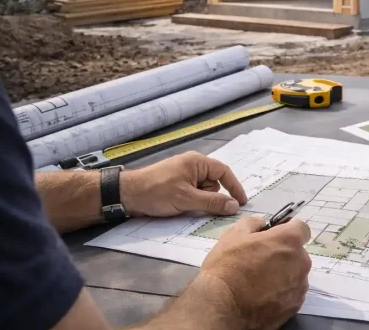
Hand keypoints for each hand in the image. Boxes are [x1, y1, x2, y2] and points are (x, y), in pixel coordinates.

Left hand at [120, 151, 247, 216]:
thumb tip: (234, 206)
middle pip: (214, 183)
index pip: (224, 172)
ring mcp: (184, 175)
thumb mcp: (186, 199)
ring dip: (198, 201)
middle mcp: (193, 166)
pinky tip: (179, 206)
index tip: (241, 202)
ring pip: (204, 191)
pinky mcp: (177, 185)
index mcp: (197, 162)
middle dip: (209, 197)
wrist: (127, 195)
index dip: (234, 187)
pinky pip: (193, 194)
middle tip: (194, 204)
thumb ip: (212, 203)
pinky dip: (191, 202)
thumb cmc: (156, 192)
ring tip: (181, 204)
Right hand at [200, 217, 311, 329]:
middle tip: (260, 261)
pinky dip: (281, 293)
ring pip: (295, 274)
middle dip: (283, 254)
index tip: (275, 236)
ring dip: (283, 274)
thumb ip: (253, 223)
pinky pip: (291, 293)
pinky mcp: (295, 306)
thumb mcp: (233, 235)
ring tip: (259, 282)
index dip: (288, 230)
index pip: (301, 228)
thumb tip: (261, 224)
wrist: (222, 307)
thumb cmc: (227, 267)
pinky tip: (262, 296)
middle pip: (297, 253)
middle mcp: (301, 262)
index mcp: (289, 241)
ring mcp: (299, 286)